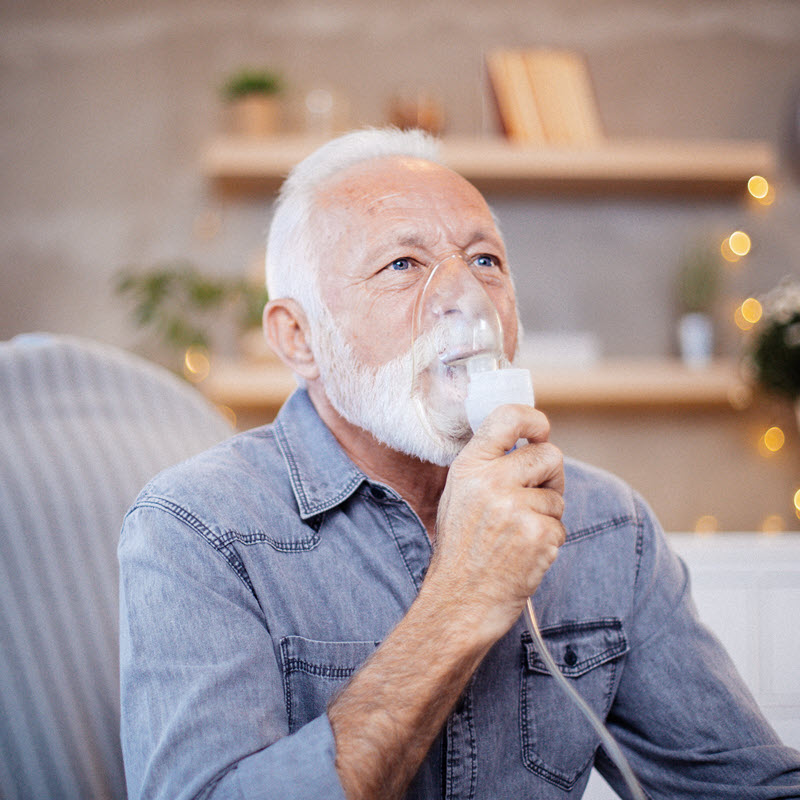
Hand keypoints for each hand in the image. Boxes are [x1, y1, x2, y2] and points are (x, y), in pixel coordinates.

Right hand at [424, 404, 565, 643]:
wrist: (458, 602)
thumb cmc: (461, 551)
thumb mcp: (459, 496)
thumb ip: (488, 467)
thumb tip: (529, 443)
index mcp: (469, 467)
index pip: (507, 418)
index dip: (534, 420)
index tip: (541, 432)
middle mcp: (491, 481)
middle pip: (550, 455)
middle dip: (551, 478)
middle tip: (535, 500)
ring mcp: (515, 508)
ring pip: (557, 497)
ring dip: (547, 516)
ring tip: (517, 537)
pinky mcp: (538, 534)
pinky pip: (560, 526)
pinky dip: (549, 542)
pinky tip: (524, 555)